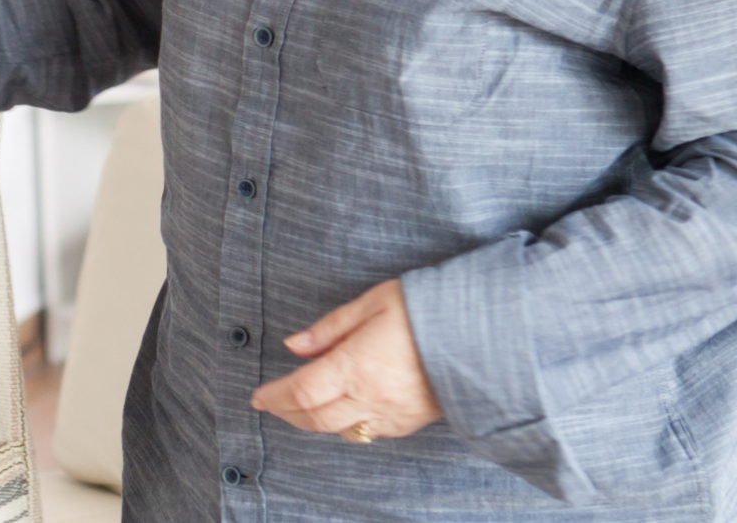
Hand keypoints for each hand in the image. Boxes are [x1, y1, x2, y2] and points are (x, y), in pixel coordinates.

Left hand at [249, 280, 442, 441]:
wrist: (479, 333)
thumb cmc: (424, 309)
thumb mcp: (371, 303)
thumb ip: (329, 328)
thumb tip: (294, 345)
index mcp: (357, 366)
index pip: (302, 391)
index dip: (275, 397)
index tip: (257, 396)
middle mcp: (371, 397)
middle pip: (316, 418)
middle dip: (287, 414)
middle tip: (271, 404)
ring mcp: (392, 414)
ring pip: (340, 430)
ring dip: (314, 422)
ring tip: (300, 407)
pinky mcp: (410, 422)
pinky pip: (369, 432)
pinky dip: (345, 426)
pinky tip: (340, 411)